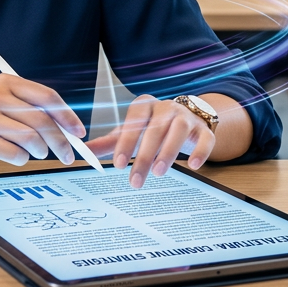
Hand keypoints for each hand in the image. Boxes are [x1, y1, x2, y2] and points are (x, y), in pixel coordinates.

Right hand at [0, 74, 86, 166]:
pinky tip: (16, 157)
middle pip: (42, 119)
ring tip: (38, 154)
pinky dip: (21, 159)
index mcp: (6, 82)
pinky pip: (13, 153)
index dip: (68, 115)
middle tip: (68, 154)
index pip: (46, 97)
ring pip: (30, 137)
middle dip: (61, 140)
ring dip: (41, 151)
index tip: (79, 132)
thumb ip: (28, 109)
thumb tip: (65, 129)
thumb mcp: (0, 101)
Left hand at [87, 95, 215, 187]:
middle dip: (144, 156)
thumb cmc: (152, 128)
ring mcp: (187, 117)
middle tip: (135, 180)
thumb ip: (108, 142)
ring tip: (159, 172)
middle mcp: (166, 108)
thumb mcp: (130, 133)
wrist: (187, 119)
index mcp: (145, 106)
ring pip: (179, 131)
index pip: (134, 121)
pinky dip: (200, 150)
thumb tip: (82, 152)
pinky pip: (205, 138)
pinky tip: (193, 166)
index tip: (117, 164)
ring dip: (168, 152)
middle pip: (155, 129)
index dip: (125, 142)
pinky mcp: (204, 130)